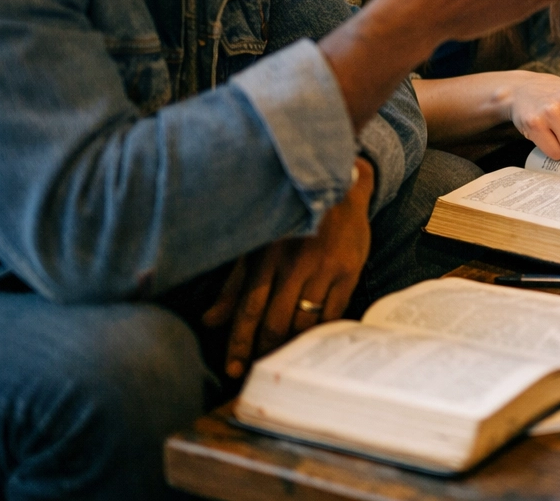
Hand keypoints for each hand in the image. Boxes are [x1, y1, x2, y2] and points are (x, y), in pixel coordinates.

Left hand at [203, 159, 375, 378]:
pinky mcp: (350, 270)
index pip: (248, 309)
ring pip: (305, 321)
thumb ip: (235, 284)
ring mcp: (325, 267)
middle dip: (264, 351)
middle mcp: (296, 263)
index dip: (239, 343)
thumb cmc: (291, 219)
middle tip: (257, 371)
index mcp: (267, 255)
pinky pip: (334, 313)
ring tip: (283, 360)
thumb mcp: (258, 244)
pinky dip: (321, 333)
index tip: (233, 370)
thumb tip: (209, 321)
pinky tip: (312, 343)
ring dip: (292, 345)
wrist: (339, 187)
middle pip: (276, 321)